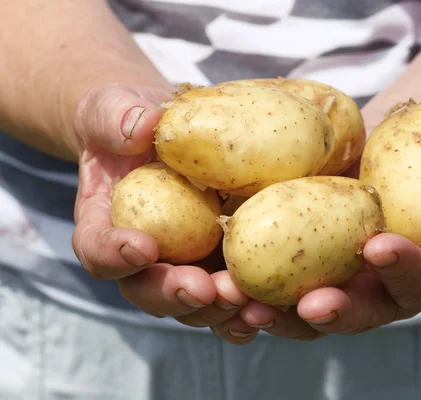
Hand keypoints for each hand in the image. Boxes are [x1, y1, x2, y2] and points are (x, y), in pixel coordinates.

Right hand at [71, 83, 256, 342]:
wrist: (165, 134)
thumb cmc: (133, 122)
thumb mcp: (116, 108)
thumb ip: (118, 117)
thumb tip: (144, 125)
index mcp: (106, 224)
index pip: (98, 249)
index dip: (115, 255)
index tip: (143, 246)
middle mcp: (144, 257)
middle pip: (149, 291)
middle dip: (175, 294)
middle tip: (203, 289)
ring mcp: (185, 264)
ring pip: (195, 304)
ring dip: (219, 309)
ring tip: (247, 301)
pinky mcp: (221, 263)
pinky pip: (232, 294)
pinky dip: (250, 305)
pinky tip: (274, 305)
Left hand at [209, 160, 420, 341]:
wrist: (400, 157)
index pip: (417, 279)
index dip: (403, 268)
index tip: (380, 246)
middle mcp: (377, 291)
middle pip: (357, 313)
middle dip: (336, 311)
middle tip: (312, 304)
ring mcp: (336, 282)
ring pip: (305, 311)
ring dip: (276, 311)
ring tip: (245, 302)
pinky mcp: (299, 266)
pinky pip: (272, 284)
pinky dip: (247, 286)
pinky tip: (219, 278)